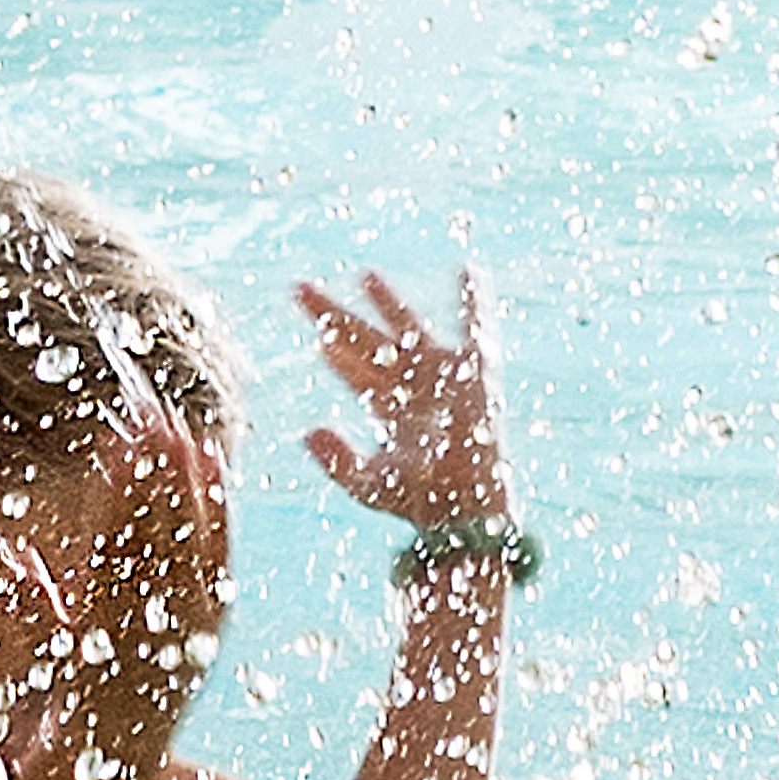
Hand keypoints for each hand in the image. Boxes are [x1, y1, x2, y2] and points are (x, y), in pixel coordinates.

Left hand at [295, 270, 507, 527]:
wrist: (469, 510)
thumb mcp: (371, 486)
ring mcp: (441, 377)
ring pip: (408, 329)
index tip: (314, 334)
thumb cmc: (423, 503)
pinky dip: (476, 300)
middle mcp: (410, 387)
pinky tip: (469, 270)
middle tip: (301, 288)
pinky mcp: (475, 373)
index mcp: (387, 410)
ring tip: (365, 276)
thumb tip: (307, 433)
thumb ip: (338, 461)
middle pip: (366, 342)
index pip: (353, 372)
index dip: (334, 353)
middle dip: (335, 316)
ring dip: (387, 303)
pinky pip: (476, 328)